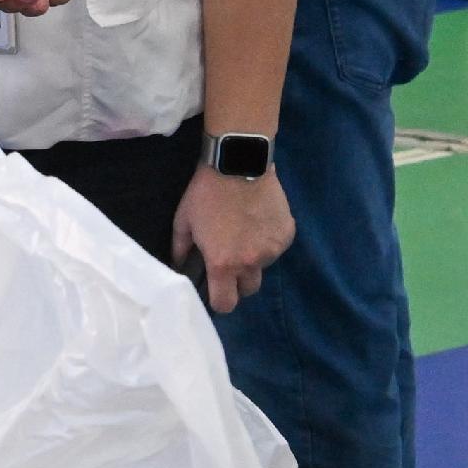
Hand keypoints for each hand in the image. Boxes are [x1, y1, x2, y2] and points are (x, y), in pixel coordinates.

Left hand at [174, 159, 292, 313]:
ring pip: (264, 266)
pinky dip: (269, 239)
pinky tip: (259, 220)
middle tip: (232, 259)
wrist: (239, 163)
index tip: (218, 290)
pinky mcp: (287, 234)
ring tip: (245, 232)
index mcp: (223, 264)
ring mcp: (273, 249)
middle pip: (249, 289)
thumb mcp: (183, 221)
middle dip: (239, 281)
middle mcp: (251, 263)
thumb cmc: (206, 194)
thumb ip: (180, 249)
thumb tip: (180, 266)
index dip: (221, 301)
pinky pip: (277, 247)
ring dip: (255, 257)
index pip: (226, 304)